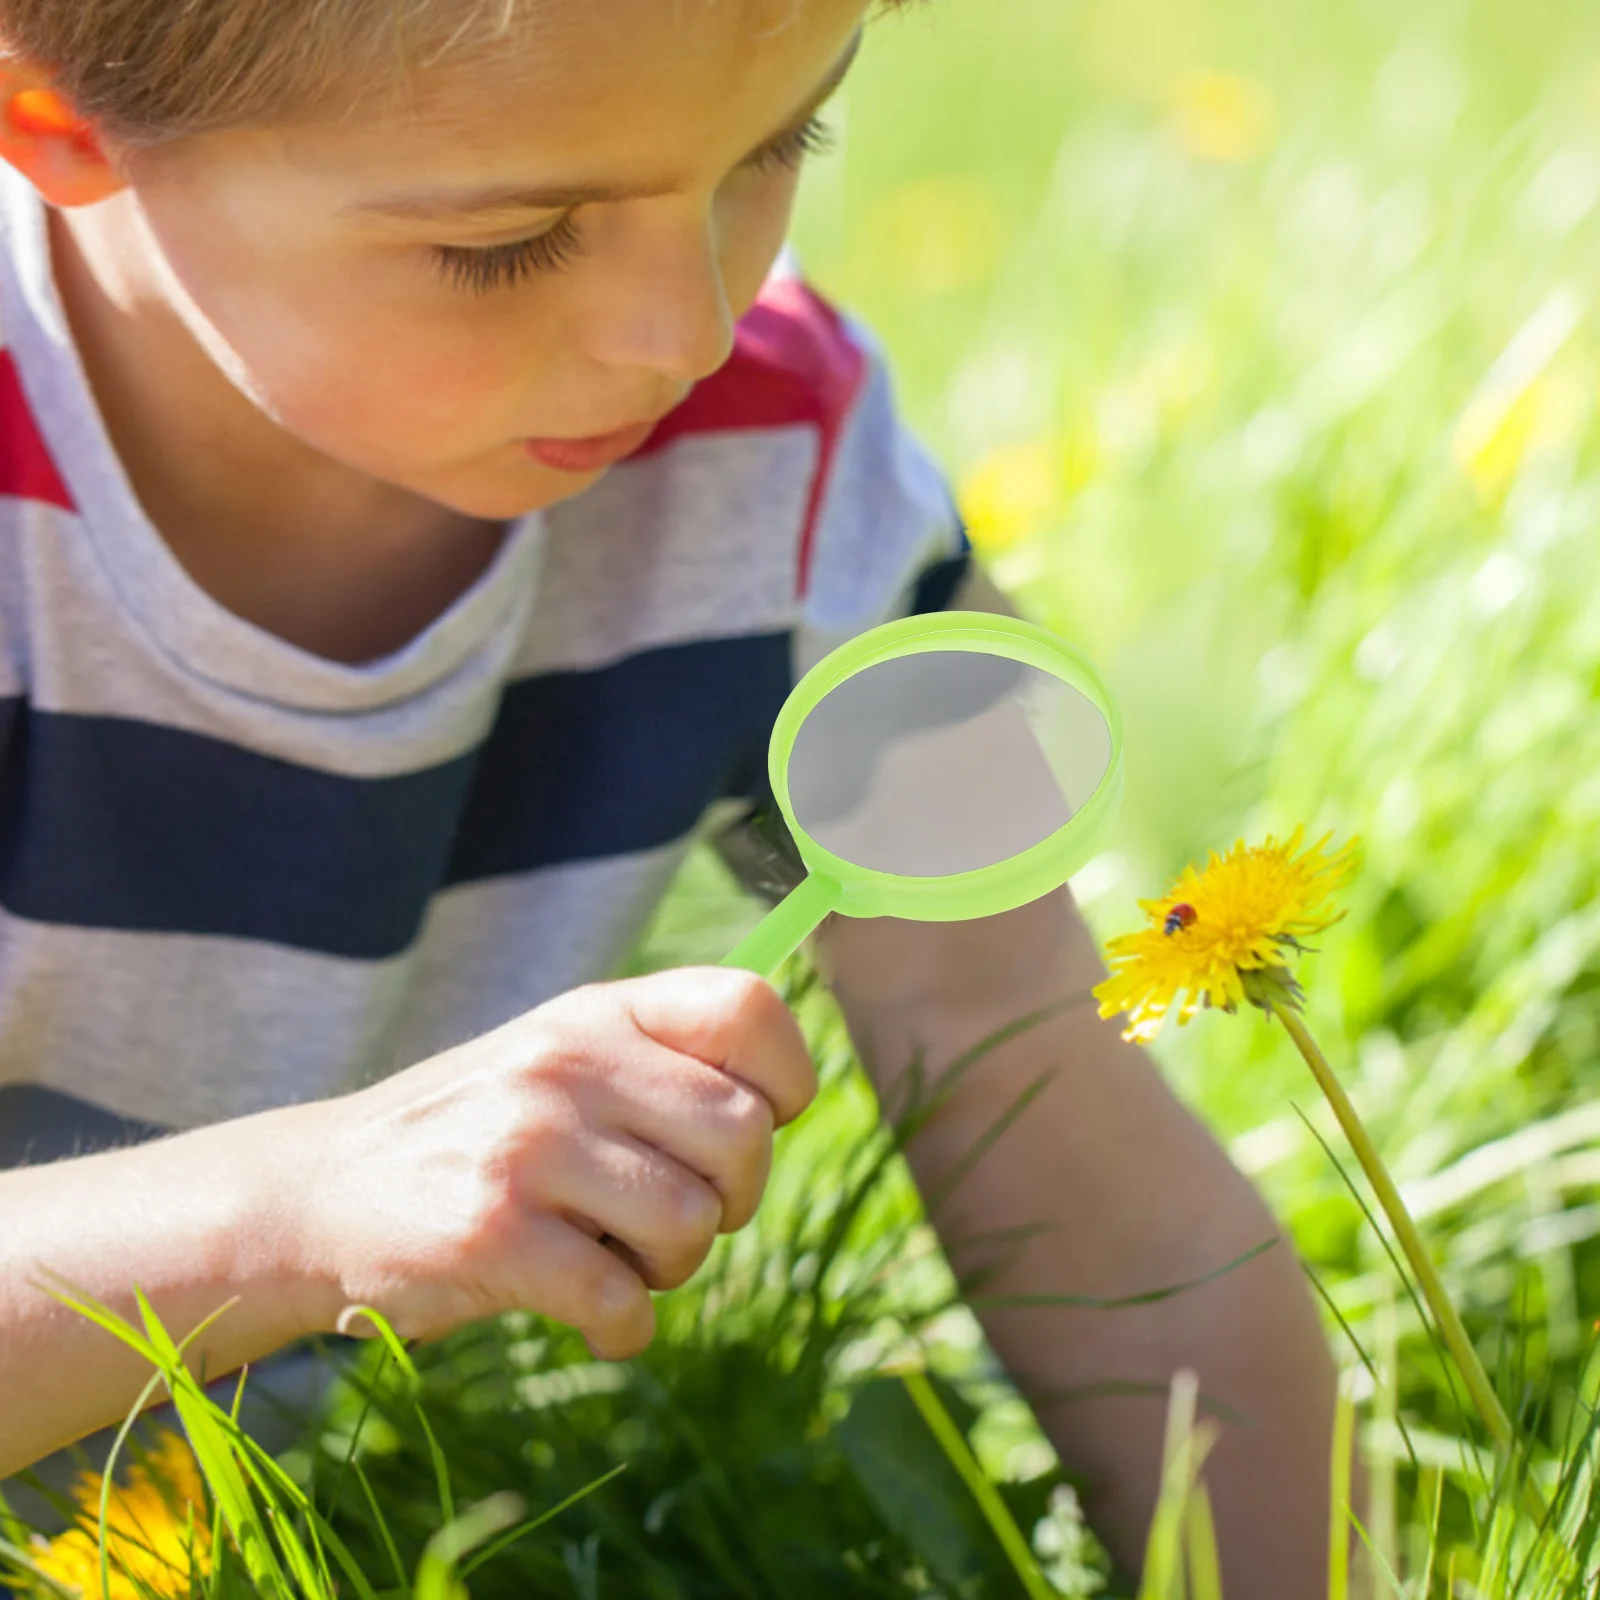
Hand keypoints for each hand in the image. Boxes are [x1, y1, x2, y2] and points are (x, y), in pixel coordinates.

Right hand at [289, 969, 816, 1358]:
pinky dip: (625, 1325)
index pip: (746, 1008)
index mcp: (597, 1012)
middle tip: (683, 1218)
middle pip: (743, 1132)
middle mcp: (567, 1061)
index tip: (762, 1122)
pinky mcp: (491, 1233)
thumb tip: (782, 1104)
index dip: (784, 1076)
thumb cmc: (475, 1132)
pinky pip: (621, 1298)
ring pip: (692, 1222)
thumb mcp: (561, 1058)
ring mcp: (527, 1143)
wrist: (317, 1193)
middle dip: (735, 1198)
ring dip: (673, 1267)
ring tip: (620, 1261)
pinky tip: (596, 1316)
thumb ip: (658, 1063)